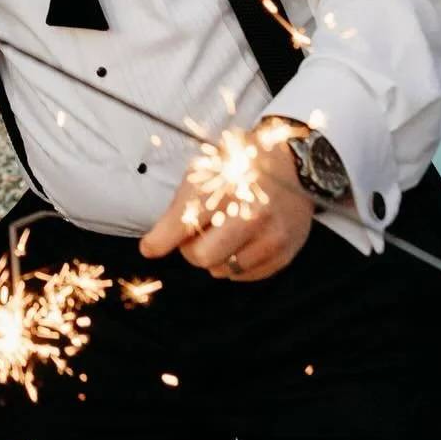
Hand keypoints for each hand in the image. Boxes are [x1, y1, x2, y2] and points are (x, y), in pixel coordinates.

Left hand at [139, 130, 314, 282]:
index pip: (185, 224)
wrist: (291, 163)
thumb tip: (150, 248)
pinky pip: (244, 276)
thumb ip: (180, 206)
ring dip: (216, 256)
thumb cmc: (240, 165)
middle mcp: (252, 214)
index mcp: (227, 187)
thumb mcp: (205, 170)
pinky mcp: (284, 253)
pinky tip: (241, 241)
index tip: (149, 248)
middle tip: (197, 231)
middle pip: (201, 257)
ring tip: (223, 231)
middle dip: (191, 248)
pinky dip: (236, 263)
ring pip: (222, 269)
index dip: (160, 240)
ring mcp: (271, 237)